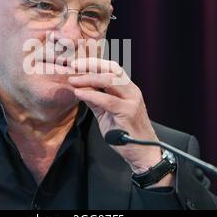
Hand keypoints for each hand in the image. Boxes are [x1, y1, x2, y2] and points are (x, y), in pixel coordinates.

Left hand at [68, 58, 173, 186]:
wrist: (143, 153)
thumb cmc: (126, 134)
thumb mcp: (107, 114)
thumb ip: (96, 101)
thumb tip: (80, 89)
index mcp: (128, 89)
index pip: (112, 68)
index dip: (94, 63)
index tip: (77, 64)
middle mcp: (132, 91)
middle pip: (111, 70)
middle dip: (90, 65)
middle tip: (73, 66)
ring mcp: (132, 101)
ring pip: (109, 81)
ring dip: (88, 79)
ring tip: (73, 80)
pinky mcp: (128, 112)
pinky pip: (107, 100)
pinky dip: (91, 95)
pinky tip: (79, 93)